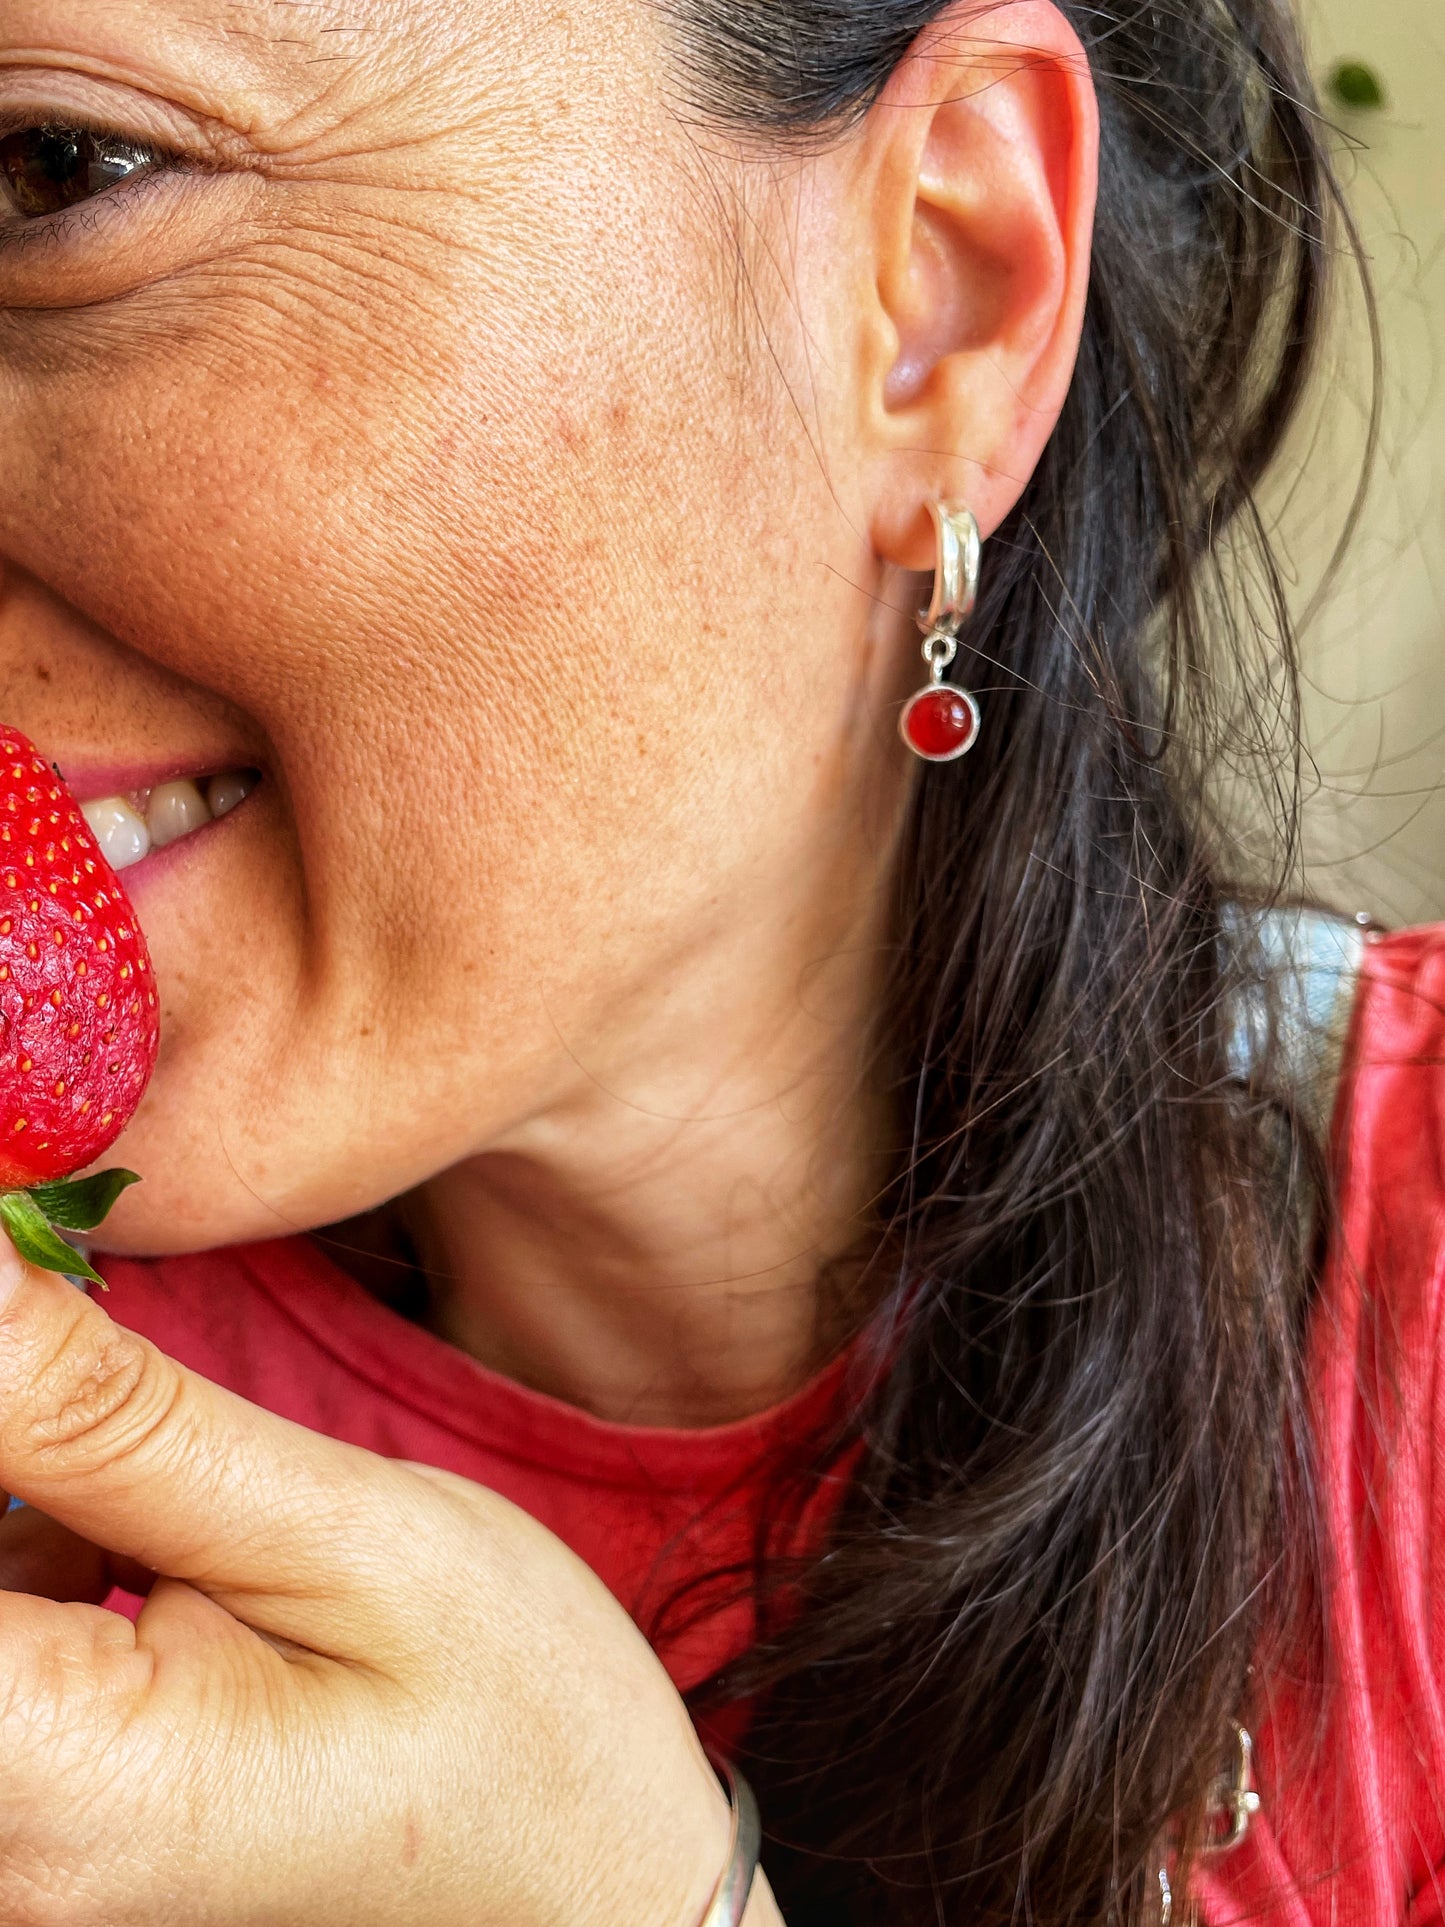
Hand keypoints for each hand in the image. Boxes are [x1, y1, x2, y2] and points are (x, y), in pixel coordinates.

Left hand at [0, 1241, 779, 1925]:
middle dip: (21, 1448)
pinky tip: (139, 1550)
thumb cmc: (514, 1721)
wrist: (589, 1883)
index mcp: (61, 1784)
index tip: (36, 1306)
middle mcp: (1, 1859)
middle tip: (146, 1427)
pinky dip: (33, 1558)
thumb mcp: (341, 1531)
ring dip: (28, 1489)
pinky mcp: (37, 1835)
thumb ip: (119, 1419)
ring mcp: (16, 1862)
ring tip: (168, 1496)